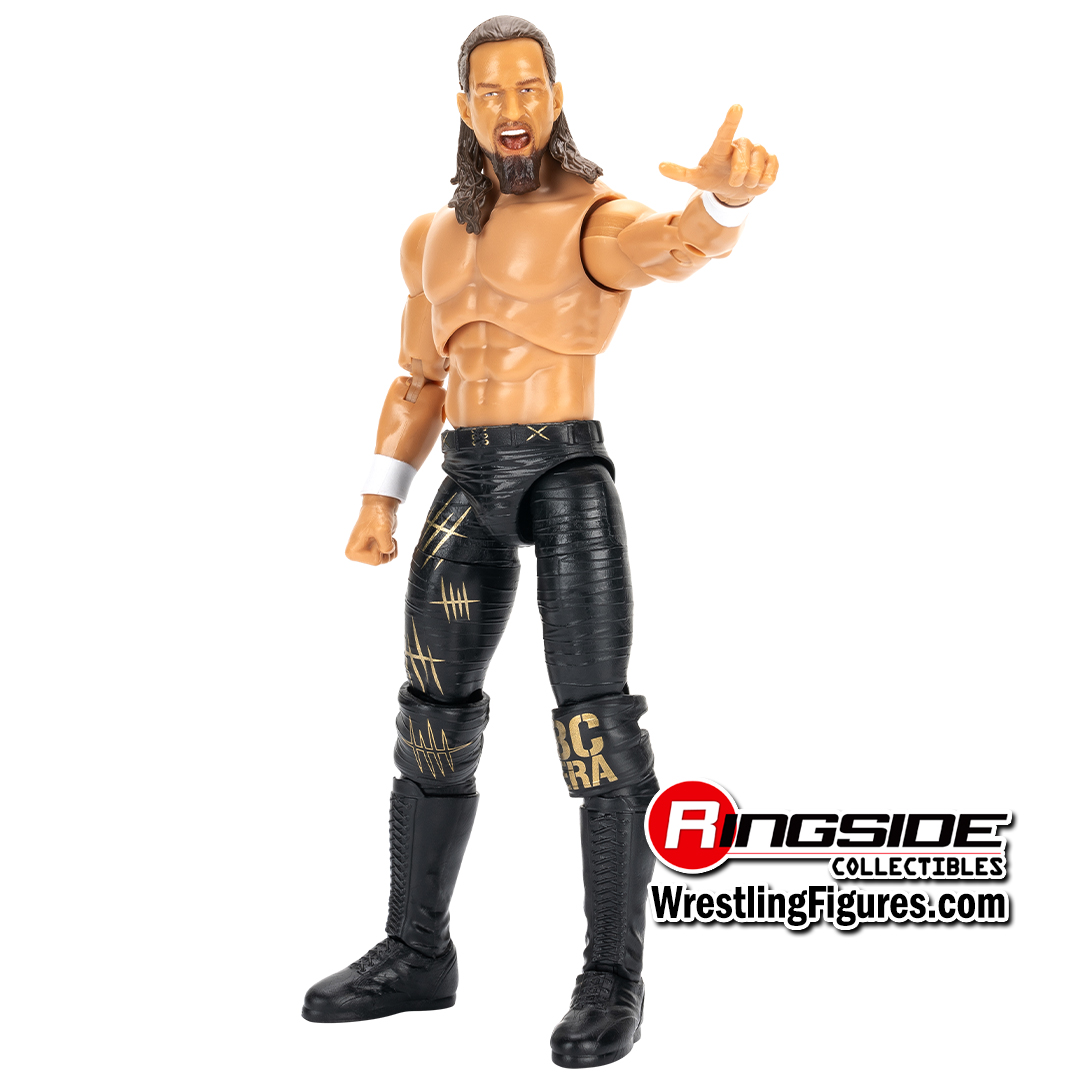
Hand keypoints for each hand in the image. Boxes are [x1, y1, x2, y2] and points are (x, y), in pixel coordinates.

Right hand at [345, 494, 398, 564]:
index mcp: (353, 552)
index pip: (375, 561)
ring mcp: (365, 551)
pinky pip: (388, 555)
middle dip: (385, 548)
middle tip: (381, 535)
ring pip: (385, 559)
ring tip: (384, 535)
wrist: (380, 506)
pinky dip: (392, 546)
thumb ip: (386, 547)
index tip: (375, 535)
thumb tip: (388, 552)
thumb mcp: (383, 531)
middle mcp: (357, 553)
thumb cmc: (377, 516)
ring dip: (389, 547)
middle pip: (380, 561)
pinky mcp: (373, 548)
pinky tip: (387, 536)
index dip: (380, 547)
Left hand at [659, 104, 777, 205]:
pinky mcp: (771, 159)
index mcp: (722, 147)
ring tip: (745, 182)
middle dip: (737, 177)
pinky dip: (764, 181)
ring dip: (750, 181)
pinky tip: (758, 181)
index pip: (726, 133)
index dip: (731, 121)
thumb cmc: (712, 178)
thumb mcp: (696, 178)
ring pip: (757, 168)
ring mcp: (757, 150)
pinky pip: (771, 172)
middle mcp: (741, 144)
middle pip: (742, 161)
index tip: (736, 107)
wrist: (732, 191)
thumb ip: (680, 173)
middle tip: (732, 181)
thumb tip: (660, 166)